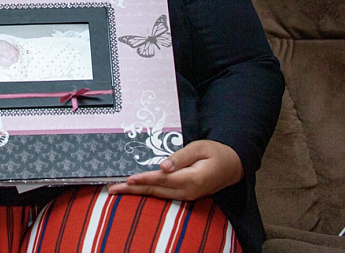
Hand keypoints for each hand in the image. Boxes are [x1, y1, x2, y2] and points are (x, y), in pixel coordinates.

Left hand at [107, 140, 242, 201]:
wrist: (232, 166)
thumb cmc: (215, 153)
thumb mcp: (199, 148)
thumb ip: (181, 157)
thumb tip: (163, 166)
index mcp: (192, 179)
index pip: (162, 179)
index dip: (144, 179)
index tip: (128, 179)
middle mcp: (188, 191)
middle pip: (156, 191)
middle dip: (133, 190)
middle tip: (112, 188)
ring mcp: (187, 196)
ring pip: (157, 195)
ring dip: (137, 193)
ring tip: (118, 190)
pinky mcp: (185, 196)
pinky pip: (163, 195)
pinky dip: (148, 192)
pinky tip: (136, 190)